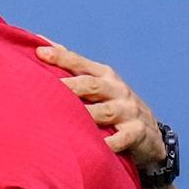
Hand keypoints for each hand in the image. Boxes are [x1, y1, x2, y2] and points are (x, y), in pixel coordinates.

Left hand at [36, 43, 166, 167]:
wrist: (150, 134)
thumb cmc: (113, 104)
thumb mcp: (98, 82)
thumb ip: (71, 65)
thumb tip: (39, 41)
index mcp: (104, 75)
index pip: (80, 63)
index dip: (61, 57)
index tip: (39, 53)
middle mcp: (117, 90)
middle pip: (91, 85)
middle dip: (69, 86)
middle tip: (45, 88)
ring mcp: (128, 111)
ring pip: (104, 112)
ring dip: (85, 114)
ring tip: (63, 117)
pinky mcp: (136, 133)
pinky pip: (121, 139)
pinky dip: (108, 143)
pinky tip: (95, 147)